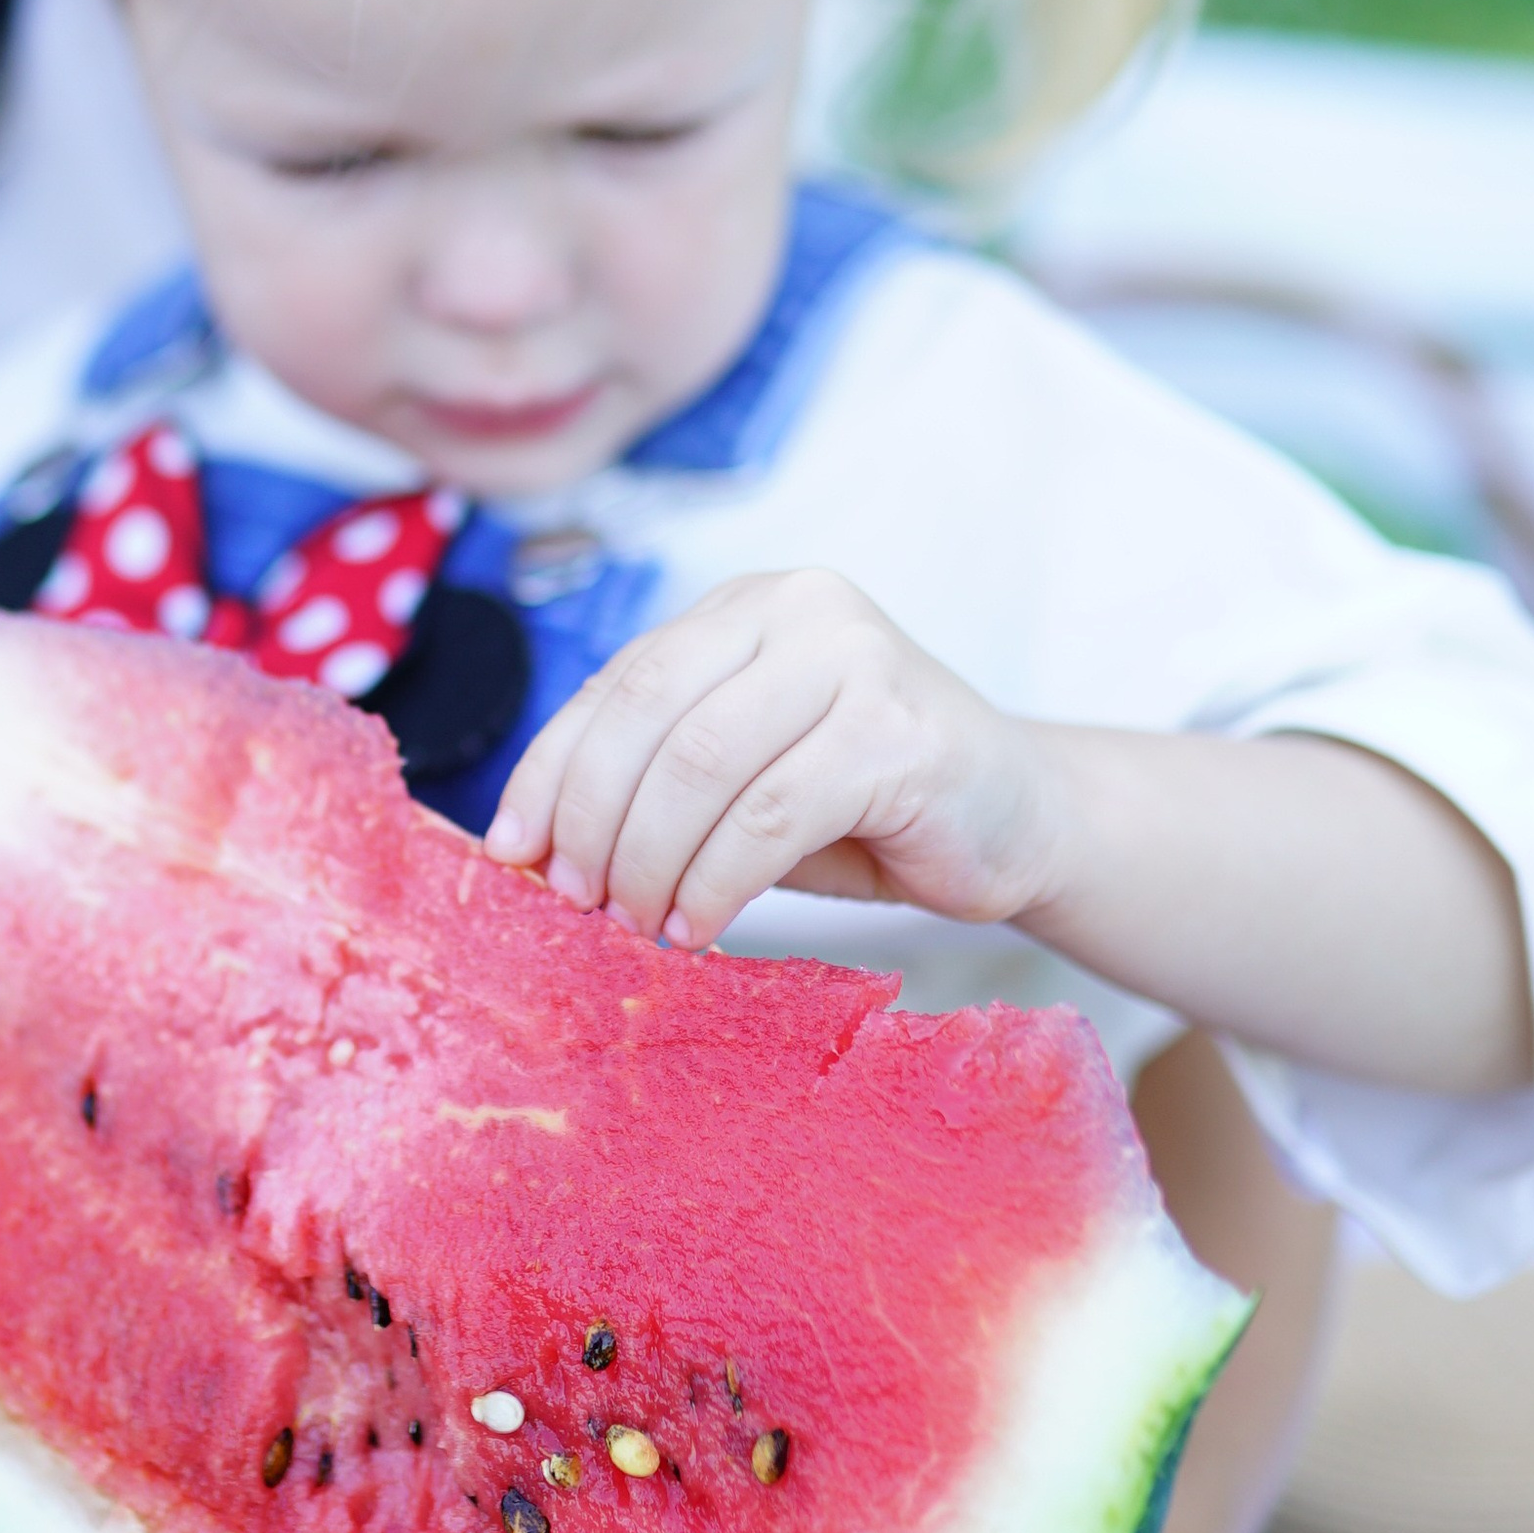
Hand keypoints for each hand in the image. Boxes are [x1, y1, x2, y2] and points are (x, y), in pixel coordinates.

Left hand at [486, 569, 1063, 948]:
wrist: (1021, 817)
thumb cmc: (866, 805)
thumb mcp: (742, 777)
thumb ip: (657, 780)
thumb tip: (532, 844)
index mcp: (743, 609)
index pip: (617, 682)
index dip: (552, 769)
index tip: (512, 850)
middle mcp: (796, 608)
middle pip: (647, 715)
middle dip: (594, 820)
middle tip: (577, 900)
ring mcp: (854, 659)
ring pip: (701, 765)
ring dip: (650, 860)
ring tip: (639, 924)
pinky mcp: (898, 731)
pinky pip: (770, 813)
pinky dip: (717, 880)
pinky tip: (700, 924)